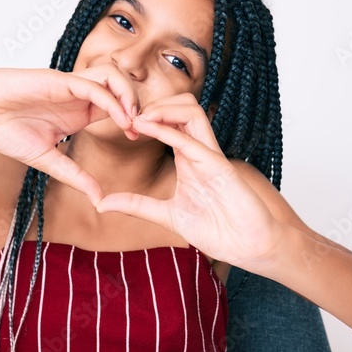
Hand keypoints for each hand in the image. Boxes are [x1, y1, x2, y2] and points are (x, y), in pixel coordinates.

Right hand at [0, 67, 137, 204]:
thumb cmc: (3, 131)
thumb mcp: (46, 160)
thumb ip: (74, 175)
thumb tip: (98, 199)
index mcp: (77, 112)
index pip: (117, 107)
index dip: (134, 121)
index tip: (140, 140)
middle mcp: (77, 96)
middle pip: (122, 88)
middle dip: (139, 106)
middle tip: (146, 130)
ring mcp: (69, 86)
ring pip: (113, 78)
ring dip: (130, 98)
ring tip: (134, 123)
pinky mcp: (59, 80)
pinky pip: (94, 85)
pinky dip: (112, 100)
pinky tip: (120, 119)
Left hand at [95, 94, 280, 267]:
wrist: (250, 247)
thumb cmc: (219, 231)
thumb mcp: (166, 216)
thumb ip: (136, 205)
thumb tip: (102, 203)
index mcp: (188, 158)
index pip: (169, 121)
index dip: (144, 117)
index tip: (122, 126)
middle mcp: (200, 151)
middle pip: (181, 105)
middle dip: (153, 104)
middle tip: (127, 118)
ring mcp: (211, 156)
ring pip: (191, 110)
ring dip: (162, 108)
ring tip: (137, 120)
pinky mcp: (220, 167)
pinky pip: (193, 140)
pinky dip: (168, 130)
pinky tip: (147, 128)